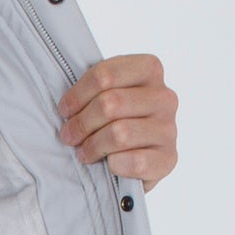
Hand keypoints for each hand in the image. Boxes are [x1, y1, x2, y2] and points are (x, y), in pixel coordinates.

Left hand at [57, 54, 178, 192]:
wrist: (138, 157)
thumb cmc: (115, 119)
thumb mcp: (104, 94)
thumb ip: (93, 91)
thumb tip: (66, 107)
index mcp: (149, 70)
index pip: (105, 75)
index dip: (77, 95)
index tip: (65, 110)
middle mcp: (164, 97)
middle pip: (109, 104)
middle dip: (81, 123)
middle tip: (69, 136)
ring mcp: (169, 128)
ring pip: (120, 133)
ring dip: (93, 146)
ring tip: (83, 152)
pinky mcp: (168, 158)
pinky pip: (134, 161)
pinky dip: (114, 165)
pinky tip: (109, 164)